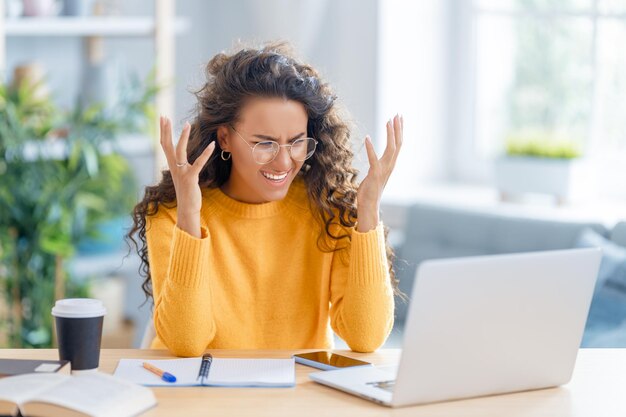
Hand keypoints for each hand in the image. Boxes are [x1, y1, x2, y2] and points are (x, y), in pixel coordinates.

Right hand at [159, 116, 215, 236]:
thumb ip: (181, 166)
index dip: (163, 132)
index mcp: (172, 166)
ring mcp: (181, 172)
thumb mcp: (182, 176)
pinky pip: (198, 163)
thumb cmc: (187, 193)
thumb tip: (181, 159)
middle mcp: (174, 167)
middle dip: (165, 130)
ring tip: (187, 124)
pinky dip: (205, 153)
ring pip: (180, 151)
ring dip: (183, 137)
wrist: (187, 209)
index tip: (163, 118)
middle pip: (167, 145)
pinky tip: (212, 144)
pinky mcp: (190, 178)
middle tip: (164, 116)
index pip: (165, 145)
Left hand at [356, 114, 402, 231]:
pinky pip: (374, 158)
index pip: (398, 144)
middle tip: (398, 114)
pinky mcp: (375, 173)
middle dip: (398, 128)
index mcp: (390, 164)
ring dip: (390, 133)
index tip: (398, 118)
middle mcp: (390, 165)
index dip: (399, 131)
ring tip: (389, 120)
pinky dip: (371, 148)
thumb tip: (377, 160)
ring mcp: (384, 169)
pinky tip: (368, 137)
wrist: (369, 205)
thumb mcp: (376, 174)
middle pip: (398, 143)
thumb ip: (378, 166)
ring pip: (391, 148)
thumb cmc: (370, 190)